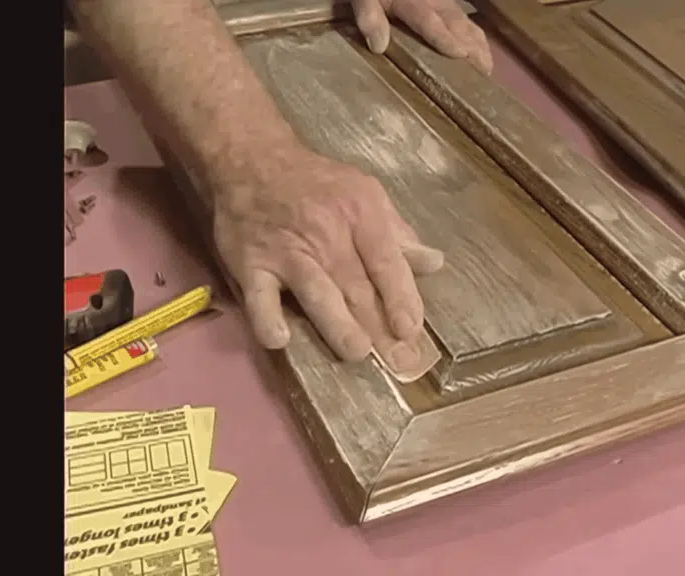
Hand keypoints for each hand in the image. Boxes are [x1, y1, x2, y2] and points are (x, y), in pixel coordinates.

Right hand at [212, 145, 443, 367]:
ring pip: (316, 292)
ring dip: (338, 325)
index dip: (401, 297)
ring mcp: (286, 250)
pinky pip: (259, 296)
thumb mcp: (366, 194)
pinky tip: (280, 339)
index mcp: (359, 213)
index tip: (410, 329)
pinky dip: (267, 318)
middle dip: (378, 326)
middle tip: (397, 361)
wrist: (253, 159)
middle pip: (356, 285)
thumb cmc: (318, 184)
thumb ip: (398, 232)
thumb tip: (433, 263)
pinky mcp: (250, 263)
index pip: (387, 262)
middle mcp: (325, 233)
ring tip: (357, 352)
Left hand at [352, 0, 492, 74]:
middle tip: (484, 73)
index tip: (460, 54)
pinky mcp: (446, 5)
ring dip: (479, 46)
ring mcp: (443, 3)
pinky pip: (466, 22)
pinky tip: (481, 54)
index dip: (445, 38)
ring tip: (487, 69)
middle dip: (473, 48)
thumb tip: (379, 46)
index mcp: (412, 2)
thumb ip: (368, 16)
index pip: (430, 22)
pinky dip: (477, 39)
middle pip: (458, 25)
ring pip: (467, 24)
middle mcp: (434, 2)